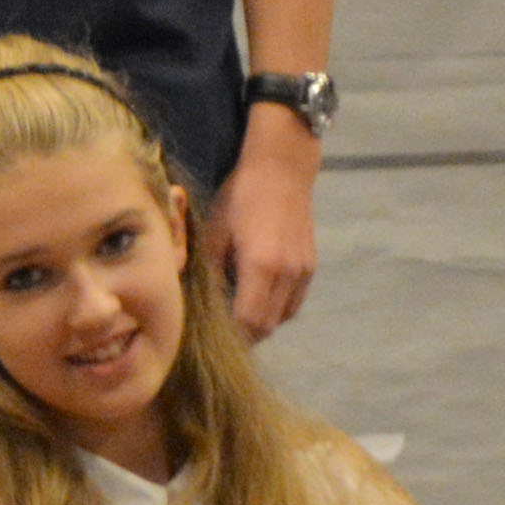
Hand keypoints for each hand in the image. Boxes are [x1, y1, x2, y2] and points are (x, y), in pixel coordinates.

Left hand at [220, 123, 320, 339]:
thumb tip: (194, 301)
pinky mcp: (311, 266)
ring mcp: (303, 272)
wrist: (283, 169)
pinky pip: (294, 303)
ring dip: (261, 324)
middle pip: (267, 326)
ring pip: (283, 318)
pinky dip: (277, 310)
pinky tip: (258, 300)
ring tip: (238, 316)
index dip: (230, 335)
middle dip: (244, 335)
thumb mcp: (214, 232)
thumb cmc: (240, 197)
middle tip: (220, 332)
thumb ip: (207, 271)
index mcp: (261, 266)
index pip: (247, 321)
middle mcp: (287, 274)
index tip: (210, 335)